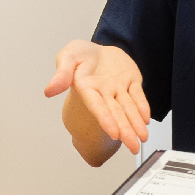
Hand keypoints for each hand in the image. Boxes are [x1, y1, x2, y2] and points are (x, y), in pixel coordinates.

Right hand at [46, 40, 150, 157]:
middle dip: (125, 130)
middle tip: (133, 145)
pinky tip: (145, 118)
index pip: (97, 106)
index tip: (113, 132)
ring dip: (136, 123)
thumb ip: (61, 73)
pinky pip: (138, 95)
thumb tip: (49, 91)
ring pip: (129, 107)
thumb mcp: (67, 56)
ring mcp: (119, 88)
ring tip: (142, 137)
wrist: (98, 48)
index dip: (105, 119)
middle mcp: (104, 92)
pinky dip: (142, 106)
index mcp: (87, 88)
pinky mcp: (131, 81)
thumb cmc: (81, 54)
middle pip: (116, 113)